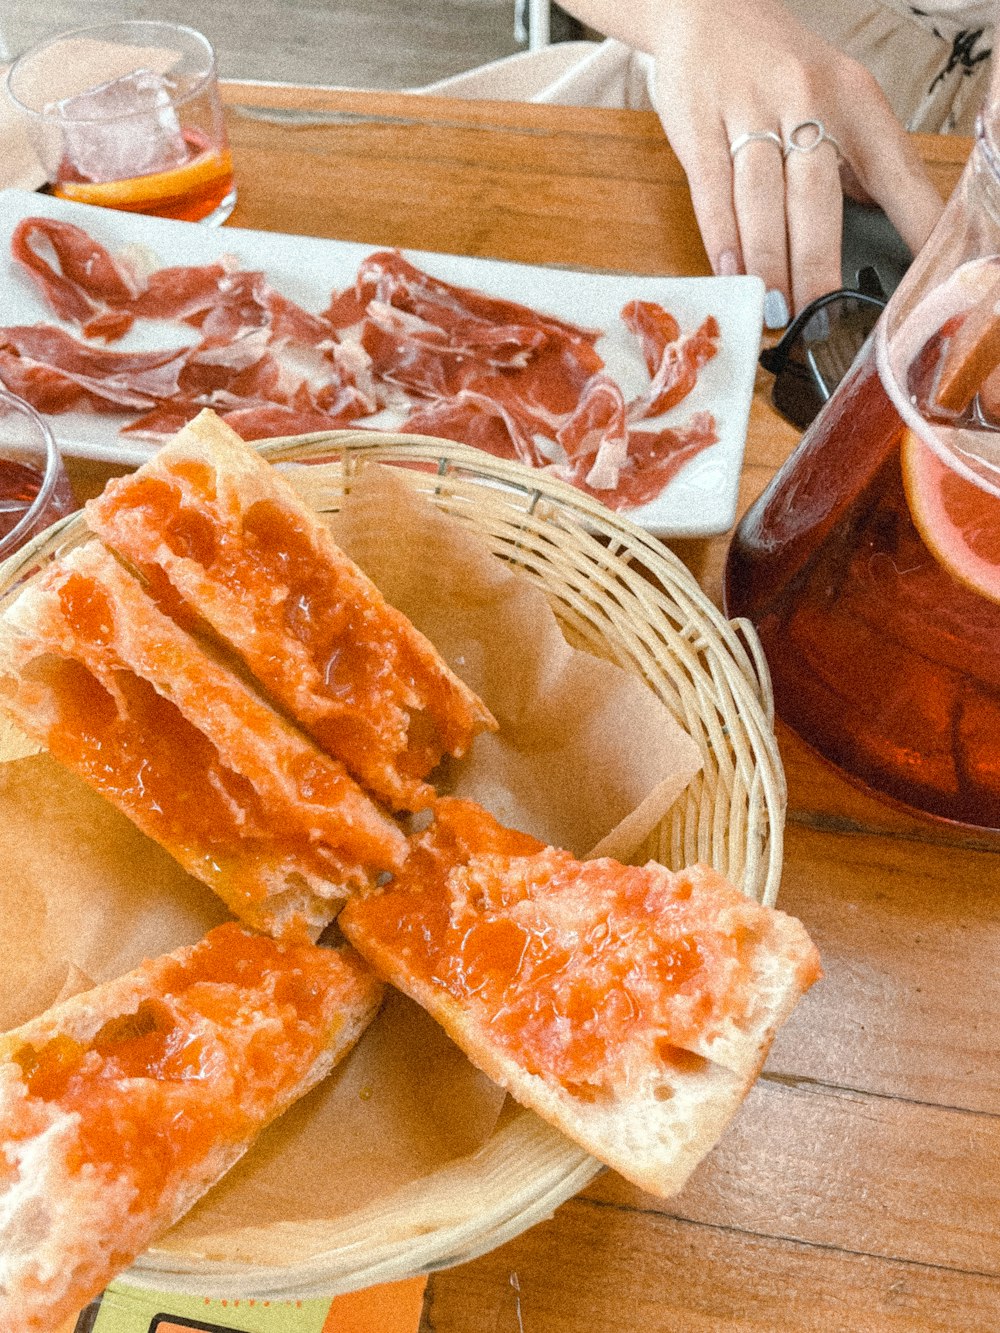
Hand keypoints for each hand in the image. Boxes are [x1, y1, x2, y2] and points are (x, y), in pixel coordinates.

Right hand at [640, 0, 944, 320]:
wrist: (706, 7)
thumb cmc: (777, 70)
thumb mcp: (835, 99)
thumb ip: (857, 163)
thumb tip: (885, 244)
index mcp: (857, 97)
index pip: (899, 173)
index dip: (914, 229)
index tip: (919, 285)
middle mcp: (807, 96)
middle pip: (817, 197)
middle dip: (818, 266)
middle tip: (819, 319)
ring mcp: (749, 106)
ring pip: (763, 199)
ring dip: (768, 263)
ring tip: (773, 309)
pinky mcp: (699, 120)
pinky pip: (712, 189)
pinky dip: (722, 237)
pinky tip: (730, 272)